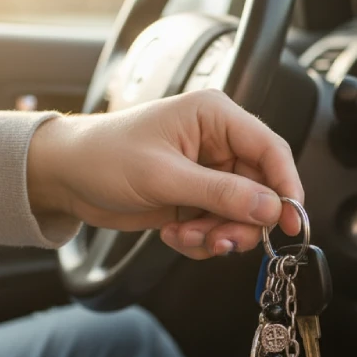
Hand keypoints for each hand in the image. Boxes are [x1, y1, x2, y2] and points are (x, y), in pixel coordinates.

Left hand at [27, 89, 303, 258]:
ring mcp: (207, 175)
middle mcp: (217, 144)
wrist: (65, 177)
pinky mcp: (195, 199)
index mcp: (215, 117)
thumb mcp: (164, 176)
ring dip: (217, 234)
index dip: (287, 186)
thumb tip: (270, 208)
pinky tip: (174, 233)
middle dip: (241, 222)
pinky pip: (218, 227)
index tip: (291, 221)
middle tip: (220, 240)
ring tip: (184, 234)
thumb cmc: (104, 156)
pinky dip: (200, 239)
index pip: (270, 150)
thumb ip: (221, 193)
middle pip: (260, 190)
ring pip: (240, 215)